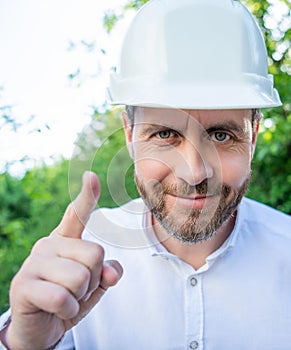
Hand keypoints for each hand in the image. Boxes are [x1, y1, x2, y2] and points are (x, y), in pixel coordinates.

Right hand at [5, 171, 122, 349]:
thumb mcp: (94, 285)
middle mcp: (48, 244)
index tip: (92, 176)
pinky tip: (56, 310)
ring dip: (80, 297)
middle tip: (76, 290)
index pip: (77, 214)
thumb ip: (107, 272)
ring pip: (81, 277)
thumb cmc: (70, 299)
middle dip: (93, 279)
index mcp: (65, 240)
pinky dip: (68, 311)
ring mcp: (33, 262)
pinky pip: (63, 298)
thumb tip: (113, 272)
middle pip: (95, 254)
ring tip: (66, 300)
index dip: (87, 196)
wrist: (42, 329)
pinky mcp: (22, 285)